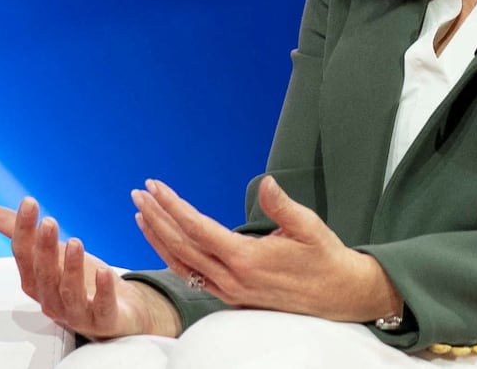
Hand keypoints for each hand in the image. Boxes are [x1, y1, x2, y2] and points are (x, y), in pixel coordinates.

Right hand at [0, 197, 181, 339]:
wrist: (118, 312)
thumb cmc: (81, 281)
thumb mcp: (54, 254)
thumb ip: (25, 235)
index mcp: (36, 283)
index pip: (24, 256)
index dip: (24, 231)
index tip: (29, 203)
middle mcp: (52, 301)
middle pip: (44, 276)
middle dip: (44, 249)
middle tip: (48, 222)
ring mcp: (77, 313)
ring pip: (69, 292)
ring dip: (71, 268)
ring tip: (75, 242)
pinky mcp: (104, 320)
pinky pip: (102, 307)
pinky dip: (103, 291)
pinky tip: (105, 272)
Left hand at [132, 177, 400, 322]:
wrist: (339, 294)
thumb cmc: (325, 257)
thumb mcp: (309, 226)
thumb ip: (282, 205)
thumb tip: (266, 181)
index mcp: (248, 259)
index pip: (197, 228)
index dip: (173, 206)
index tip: (155, 186)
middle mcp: (232, 278)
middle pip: (181, 246)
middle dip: (156, 218)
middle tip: (138, 194)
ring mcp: (230, 291)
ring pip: (182, 264)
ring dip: (158, 238)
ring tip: (141, 215)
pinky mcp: (233, 295)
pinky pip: (193, 276)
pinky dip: (173, 257)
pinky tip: (165, 243)